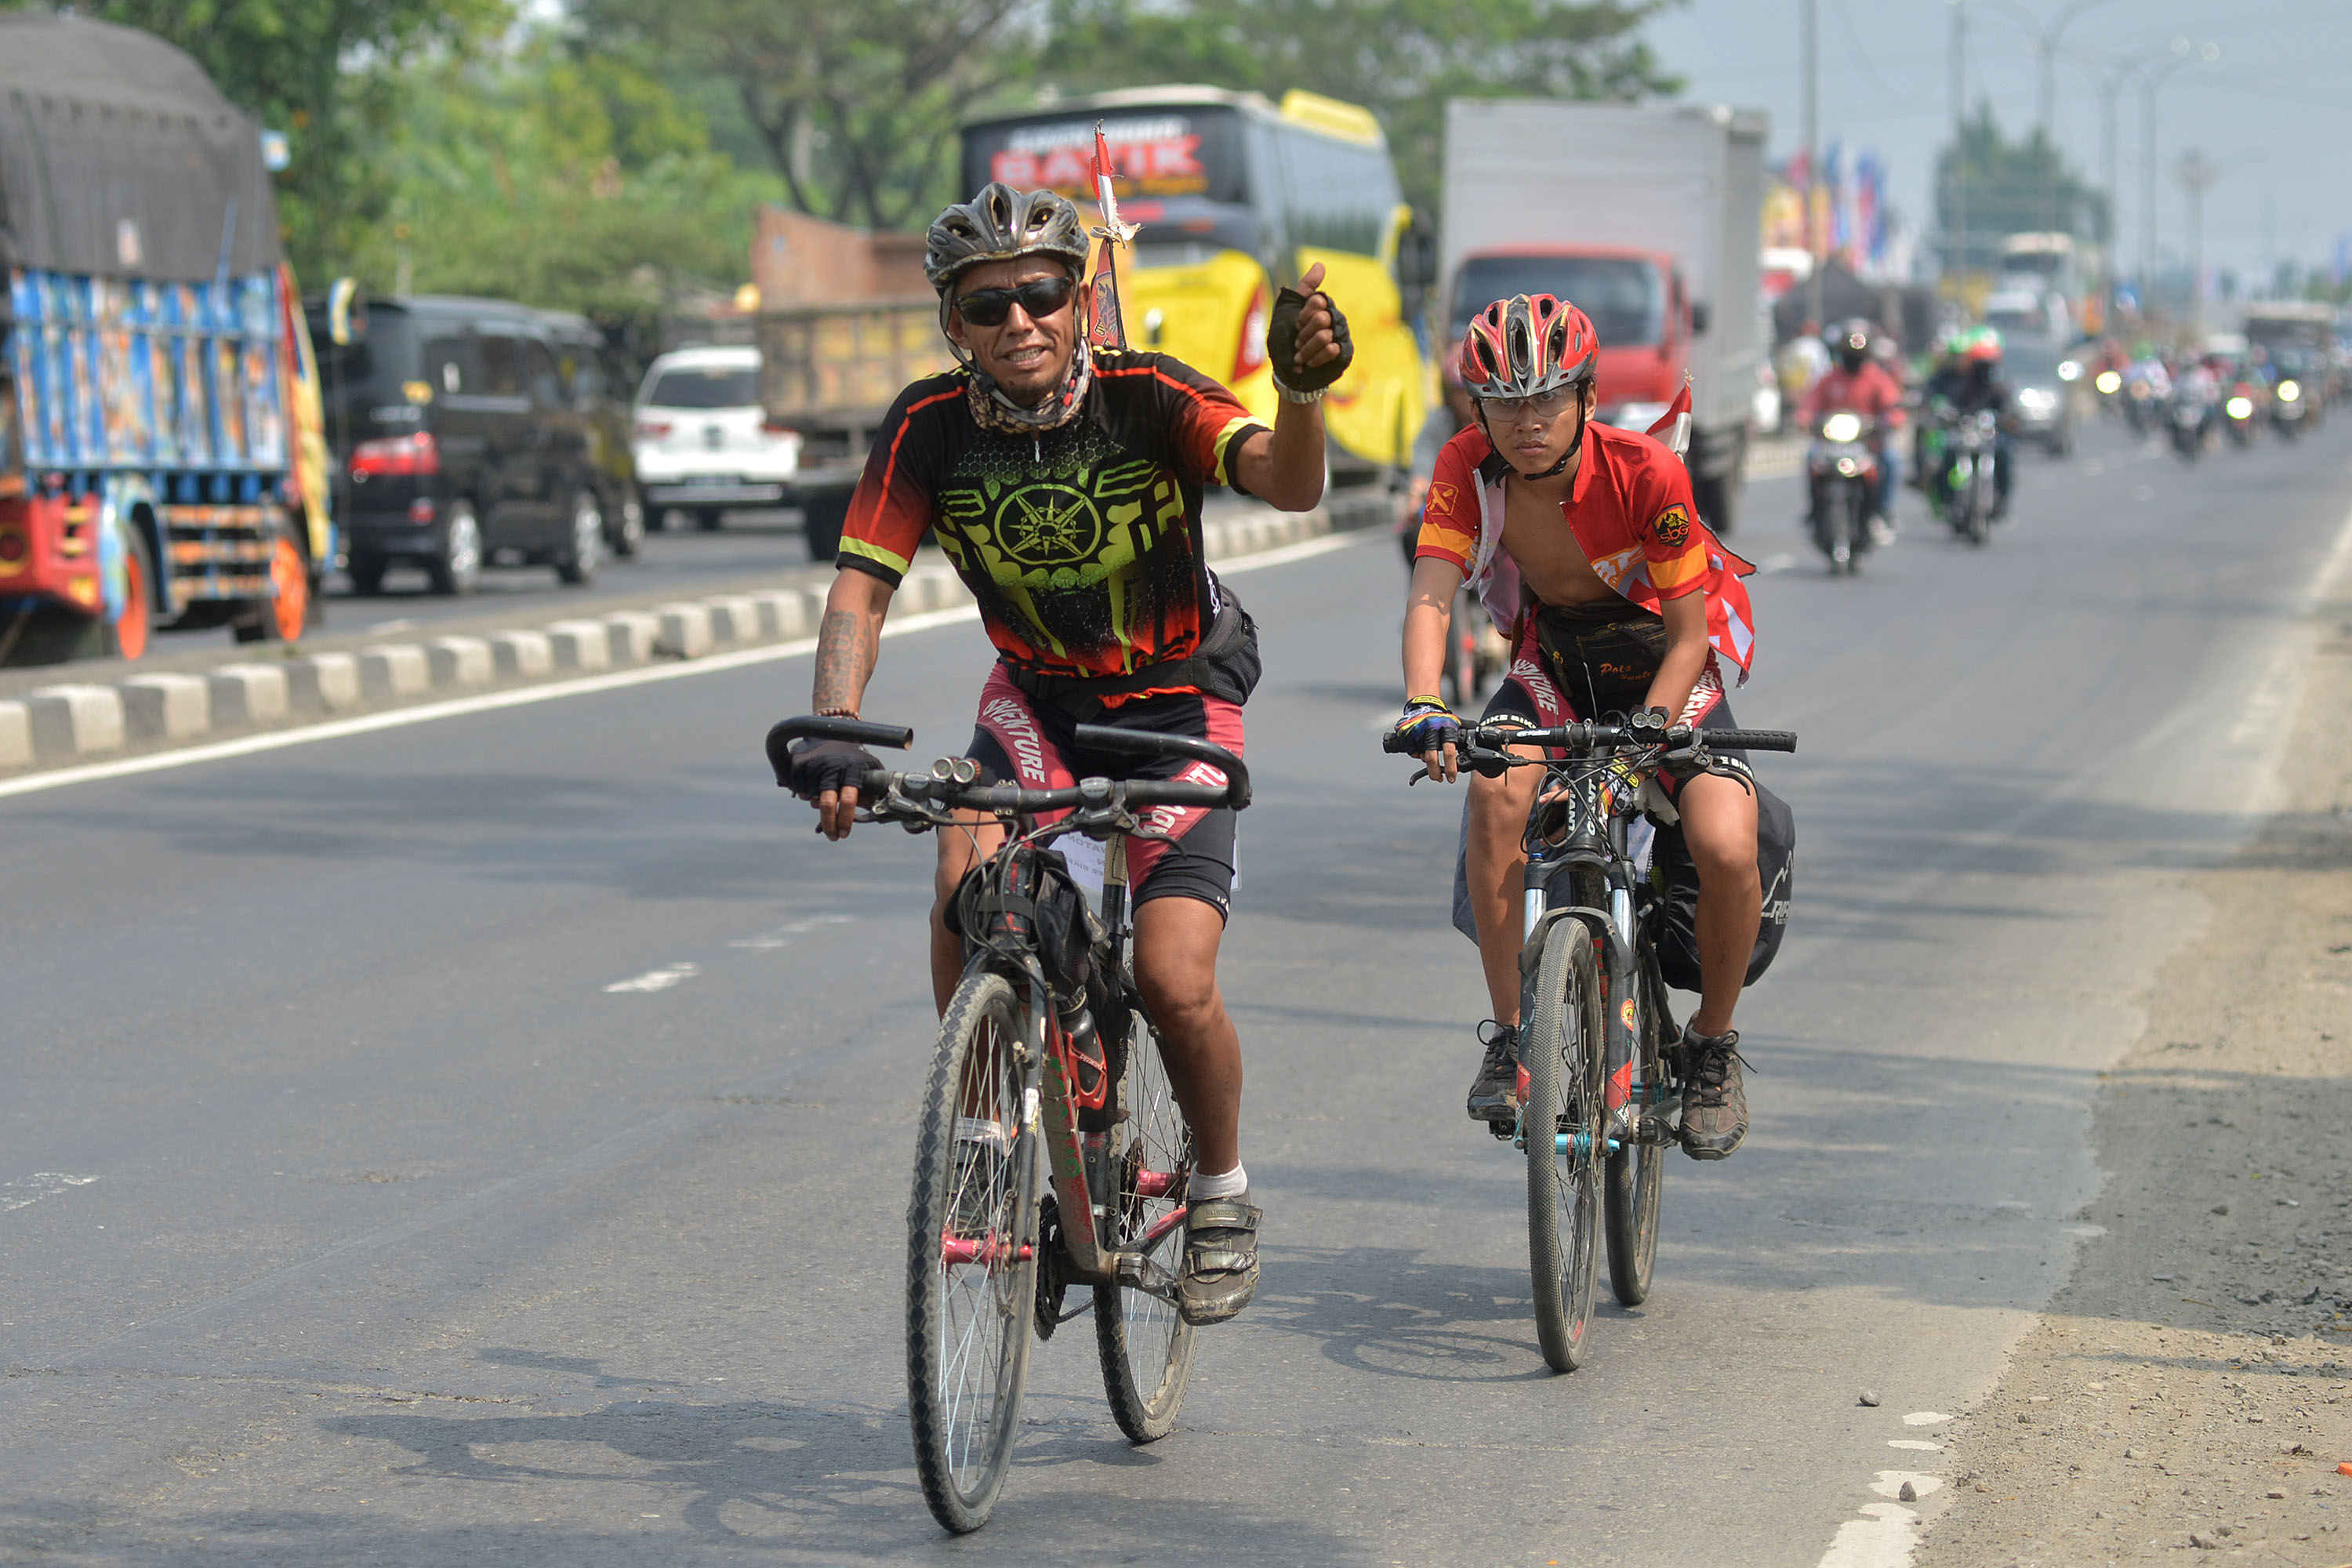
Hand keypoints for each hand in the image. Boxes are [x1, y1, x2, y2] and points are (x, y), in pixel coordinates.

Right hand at [788, 739, 879, 840]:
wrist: (829, 729)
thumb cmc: (852, 755)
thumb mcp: (868, 766)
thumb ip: (872, 787)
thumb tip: (875, 809)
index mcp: (853, 768)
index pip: (849, 799)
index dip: (846, 819)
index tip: (844, 833)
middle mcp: (833, 766)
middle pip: (827, 803)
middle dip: (829, 824)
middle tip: (832, 836)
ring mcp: (815, 764)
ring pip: (812, 799)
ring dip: (817, 805)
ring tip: (823, 797)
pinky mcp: (799, 763)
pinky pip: (799, 790)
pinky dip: (805, 794)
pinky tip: (812, 788)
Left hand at [1267, 261, 1353, 393]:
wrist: (1287, 369)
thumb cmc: (1286, 338)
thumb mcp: (1289, 309)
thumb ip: (1305, 288)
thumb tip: (1320, 264)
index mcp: (1322, 306)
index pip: (1317, 301)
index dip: (1303, 315)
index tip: (1296, 324)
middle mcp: (1334, 317)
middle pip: (1321, 319)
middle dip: (1303, 334)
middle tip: (1297, 342)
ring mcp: (1340, 335)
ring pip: (1324, 336)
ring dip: (1306, 349)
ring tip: (1300, 355)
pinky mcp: (1343, 352)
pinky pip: (1332, 350)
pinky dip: (1316, 358)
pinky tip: (1310, 363)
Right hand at [1393, 698, 1461, 782]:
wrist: (1423, 705)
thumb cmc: (1442, 718)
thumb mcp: (1456, 723)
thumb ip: (1464, 732)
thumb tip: (1475, 745)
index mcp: (1446, 727)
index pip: (1449, 750)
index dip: (1450, 766)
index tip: (1452, 776)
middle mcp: (1431, 729)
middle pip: (1431, 756)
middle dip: (1435, 772)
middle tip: (1440, 779)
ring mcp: (1418, 732)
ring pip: (1421, 755)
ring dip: (1427, 766)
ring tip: (1434, 773)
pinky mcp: (1408, 734)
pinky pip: (1412, 751)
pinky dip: (1416, 755)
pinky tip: (1422, 755)